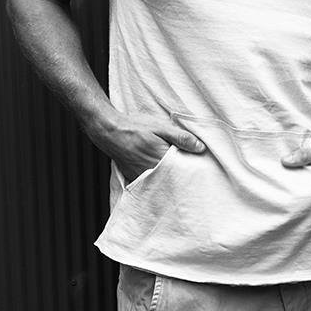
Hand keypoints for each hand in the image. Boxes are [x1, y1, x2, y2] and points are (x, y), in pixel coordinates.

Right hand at [87, 110, 204, 183]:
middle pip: (174, 180)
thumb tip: (200, 148)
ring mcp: (142, 177)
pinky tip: (162, 175)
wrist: (109, 131)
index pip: (183, 172)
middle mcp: (152, 173)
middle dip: (183, 178)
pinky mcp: (134, 178)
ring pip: (162, 183)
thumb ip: (181, 138)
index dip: (192, 171)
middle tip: (193, 176)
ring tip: (179, 176)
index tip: (201, 170)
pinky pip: (150, 184)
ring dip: (171, 180)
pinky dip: (158, 182)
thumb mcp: (161, 127)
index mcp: (161, 160)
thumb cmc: (135, 127)